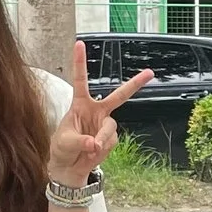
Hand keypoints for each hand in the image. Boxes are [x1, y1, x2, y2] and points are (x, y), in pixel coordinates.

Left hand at [49, 40, 150, 186]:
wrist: (68, 168)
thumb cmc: (61, 149)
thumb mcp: (64, 142)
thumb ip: (79, 141)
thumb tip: (94, 142)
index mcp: (80, 105)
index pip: (81, 80)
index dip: (80, 62)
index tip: (79, 43)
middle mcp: (96, 111)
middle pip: (119, 96)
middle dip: (135, 84)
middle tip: (150, 73)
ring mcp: (104, 125)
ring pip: (110, 128)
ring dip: (102, 139)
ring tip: (90, 149)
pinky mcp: (109, 139)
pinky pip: (111, 142)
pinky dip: (102, 149)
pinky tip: (92, 154)